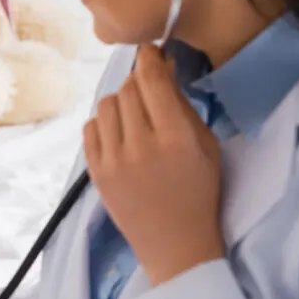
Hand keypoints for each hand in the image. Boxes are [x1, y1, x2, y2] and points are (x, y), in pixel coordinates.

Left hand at [84, 44, 225, 285]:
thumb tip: (162, 70)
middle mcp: (140, 145)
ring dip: (122, 102)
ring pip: (106, 105)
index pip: (151, 80)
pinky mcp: (95, 173)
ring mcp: (113, 160)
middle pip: (128, 89)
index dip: (148, 59)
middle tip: (149, 89)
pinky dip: (104, 124)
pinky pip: (91, 128)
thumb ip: (184, 107)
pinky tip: (119, 134)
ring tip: (135, 115)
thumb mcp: (207, 147)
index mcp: (174, 138)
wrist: (175, 245)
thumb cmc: (199, 193)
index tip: (150, 53)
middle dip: (139, 82)